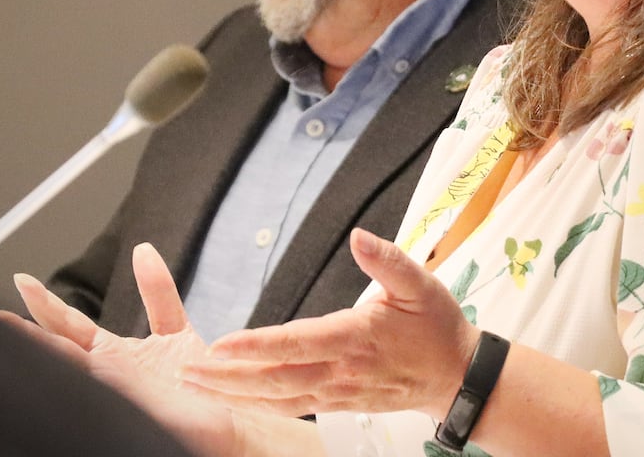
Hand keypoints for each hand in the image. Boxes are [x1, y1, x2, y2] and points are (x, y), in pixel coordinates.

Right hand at [0, 243, 287, 456]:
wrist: (230, 424)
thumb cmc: (200, 387)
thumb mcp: (175, 329)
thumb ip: (156, 291)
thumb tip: (141, 248)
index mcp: (114, 357)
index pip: (69, 327)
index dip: (44, 304)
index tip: (21, 281)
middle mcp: (110, 374)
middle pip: (61, 345)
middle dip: (27, 330)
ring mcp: (122, 389)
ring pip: (75, 365)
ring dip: (46, 351)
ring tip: (10, 335)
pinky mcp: (141, 403)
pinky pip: (113, 384)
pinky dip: (88, 371)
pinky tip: (69, 361)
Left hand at [181, 228, 478, 419]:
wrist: (457, 378)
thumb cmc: (437, 327)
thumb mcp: (420, 284)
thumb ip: (388, 260)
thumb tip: (358, 236)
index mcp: (356, 338)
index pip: (298, 343)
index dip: (258, 345)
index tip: (222, 344)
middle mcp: (341, 371)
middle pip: (275, 379)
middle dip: (227, 378)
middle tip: (185, 371)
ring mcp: (337, 392)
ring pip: (276, 398)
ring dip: (232, 394)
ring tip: (194, 385)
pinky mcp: (336, 403)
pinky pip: (289, 406)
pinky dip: (255, 404)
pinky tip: (230, 396)